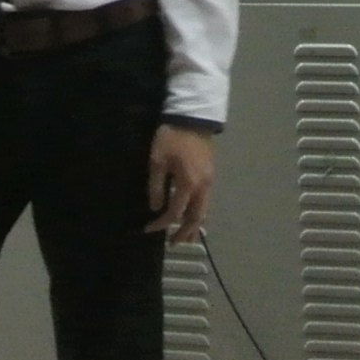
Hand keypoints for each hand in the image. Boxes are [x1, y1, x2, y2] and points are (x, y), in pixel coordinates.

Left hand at [144, 124, 215, 241]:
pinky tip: (191, 214)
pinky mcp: (210, 174)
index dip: (161, 224)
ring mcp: (209, 181)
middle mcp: (202, 187)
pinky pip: (205, 200)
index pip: (174, 213)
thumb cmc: (171, 138)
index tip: (148, 229)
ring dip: (194, 225)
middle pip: (196, 217)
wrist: (192, 116)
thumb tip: (156, 207)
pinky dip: (198, 212)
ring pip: (204, 210)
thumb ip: (156, 187)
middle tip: (174, 243)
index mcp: (188, 185)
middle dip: (185, 232)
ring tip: (186, 236)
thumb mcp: (157, 161)